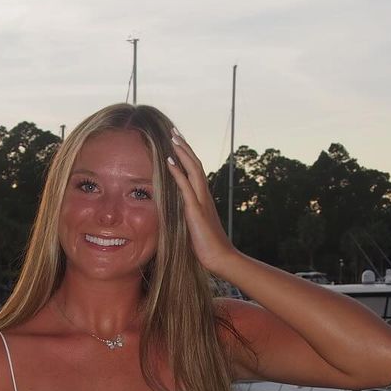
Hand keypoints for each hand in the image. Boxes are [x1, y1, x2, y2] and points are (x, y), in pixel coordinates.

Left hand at [166, 127, 236, 275]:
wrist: (221, 258)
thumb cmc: (207, 247)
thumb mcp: (194, 227)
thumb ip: (187, 217)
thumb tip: (176, 214)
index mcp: (203, 199)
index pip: (195, 172)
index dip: (187, 157)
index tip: (177, 144)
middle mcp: (204, 195)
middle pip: (196, 165)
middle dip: (185, 147)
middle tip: (175, 132)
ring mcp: (201, 201)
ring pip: (194, 170)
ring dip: (182, 153)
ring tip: (173, 138)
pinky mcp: (196, 210)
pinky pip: (186, 187)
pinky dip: (177, 172)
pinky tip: (169, 161)